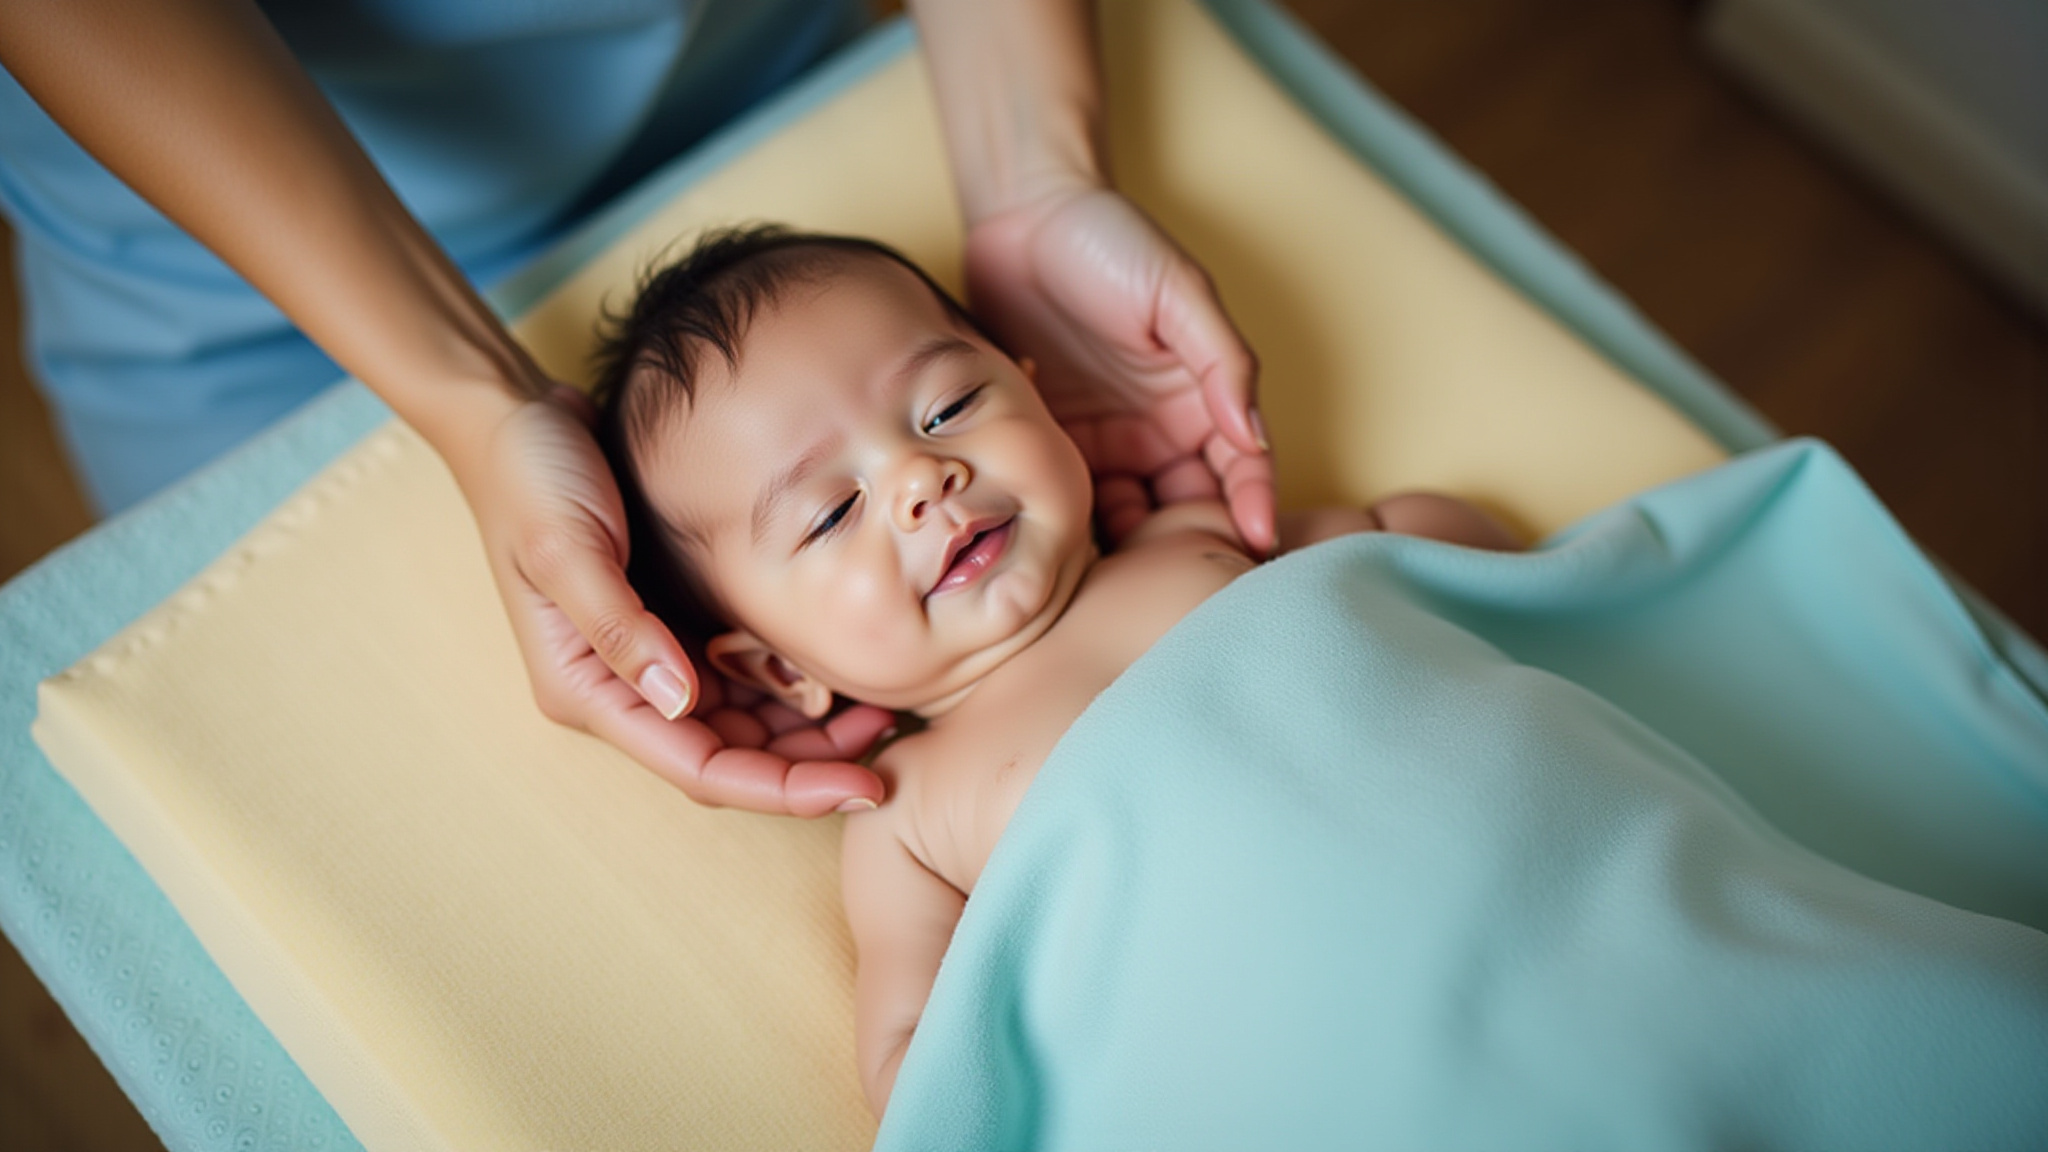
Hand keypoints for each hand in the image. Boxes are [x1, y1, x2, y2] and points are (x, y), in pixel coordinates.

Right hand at [460, 386, 889, 814]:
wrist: (514, 419)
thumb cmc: (529, 477)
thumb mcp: (566, 545)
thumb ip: (618, 625)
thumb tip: (677, 698)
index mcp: (587, 690)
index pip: (700, 767)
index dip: (782, 788)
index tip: (857, 788)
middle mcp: (619, 690)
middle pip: (730, 757)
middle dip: (806, 768)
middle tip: (886, 757)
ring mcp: (647, 659)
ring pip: (742, 725)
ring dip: (806, 732)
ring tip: (880, 716)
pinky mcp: (670, 624)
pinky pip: (739, 676)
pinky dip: (789, 683)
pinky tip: (839, 672)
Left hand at [963, 187, 1276, 552]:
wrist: (1020, 216)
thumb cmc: (1109, 240)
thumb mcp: (1179, 290)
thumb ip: (1222, 360)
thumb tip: (1250, 434)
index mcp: (1200, 402)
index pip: (1240, 469)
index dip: (1251, 508)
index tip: (1252, 546)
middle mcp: (1157, 434)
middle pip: (1185, 511)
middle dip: (1186, 551)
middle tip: (1179, 592)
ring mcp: (1102, 446)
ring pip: (1125, 521)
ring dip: (1124, 554)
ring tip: (1116, 587)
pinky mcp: (1050, 448)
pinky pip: (1065, 503)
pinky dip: (1067, 530)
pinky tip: (1059, 555)